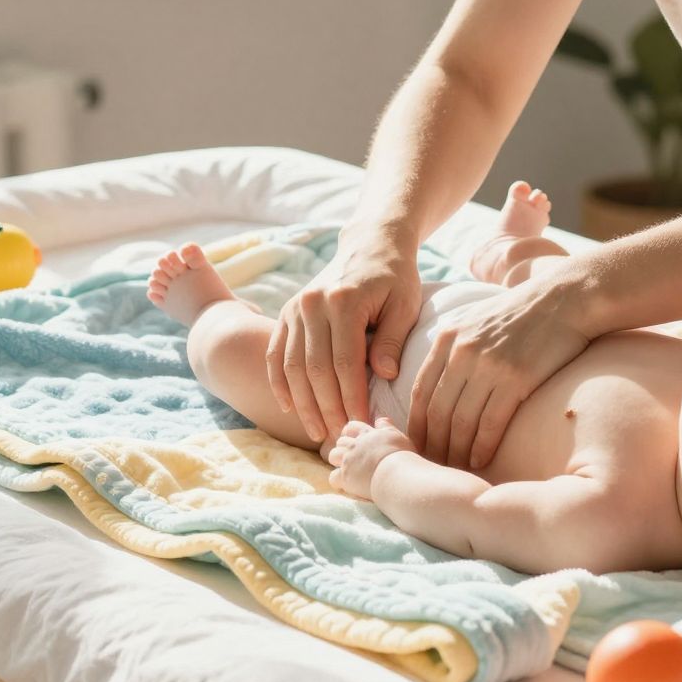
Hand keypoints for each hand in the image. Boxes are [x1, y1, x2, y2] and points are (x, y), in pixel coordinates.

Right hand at [266, 223, 424, 447]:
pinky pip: (276, 354)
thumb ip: (392, 340)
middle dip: (327, 408)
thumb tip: (384, 377)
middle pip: (315, 369)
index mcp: (344, 301)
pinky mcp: (286, 312)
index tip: (363, 422)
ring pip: (292, 366)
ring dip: (303, 404)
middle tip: (339, 436)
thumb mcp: (405, 305)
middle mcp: (313, 304)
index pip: (345, 363)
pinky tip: (290, 408)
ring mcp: (295, 308)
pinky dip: (280, 383)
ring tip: (317, 432)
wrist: (369, 245)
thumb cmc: (395, 278)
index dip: (352, 398)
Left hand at [326, 416, 414, 500]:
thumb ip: (387, 426)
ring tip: (347, 468)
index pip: (352, 427)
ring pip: (333, 455)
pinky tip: (345, 484)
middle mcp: (355, 445)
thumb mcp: (398, 436)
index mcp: (368, 434)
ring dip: (338, 461)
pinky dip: (337, 481)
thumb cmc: (402, 456)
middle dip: (344, 448)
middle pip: (341, 441)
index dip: (350, 433)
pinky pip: (333, 477)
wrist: (396, 474)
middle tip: (352, 457)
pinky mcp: (345, 477)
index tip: (354, 439)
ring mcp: (349, 461)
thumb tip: (379, 419)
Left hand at [409, 272, 591, 471]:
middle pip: (437, 411)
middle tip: (432, 467)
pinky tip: (480, 460)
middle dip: (432, 444)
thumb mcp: (476, 319)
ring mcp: (487, 365)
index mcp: (448, 338)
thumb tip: (440, 381)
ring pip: (460, 421)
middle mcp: (461, 352)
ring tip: (456, 469)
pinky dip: (482, 446)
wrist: (565, 299)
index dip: (415, 425)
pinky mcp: (515, 378)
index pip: (420, 391)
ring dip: (456, 451)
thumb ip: (454, 347)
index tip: (416, 446)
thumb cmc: (523, 313)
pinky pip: (490, 422)